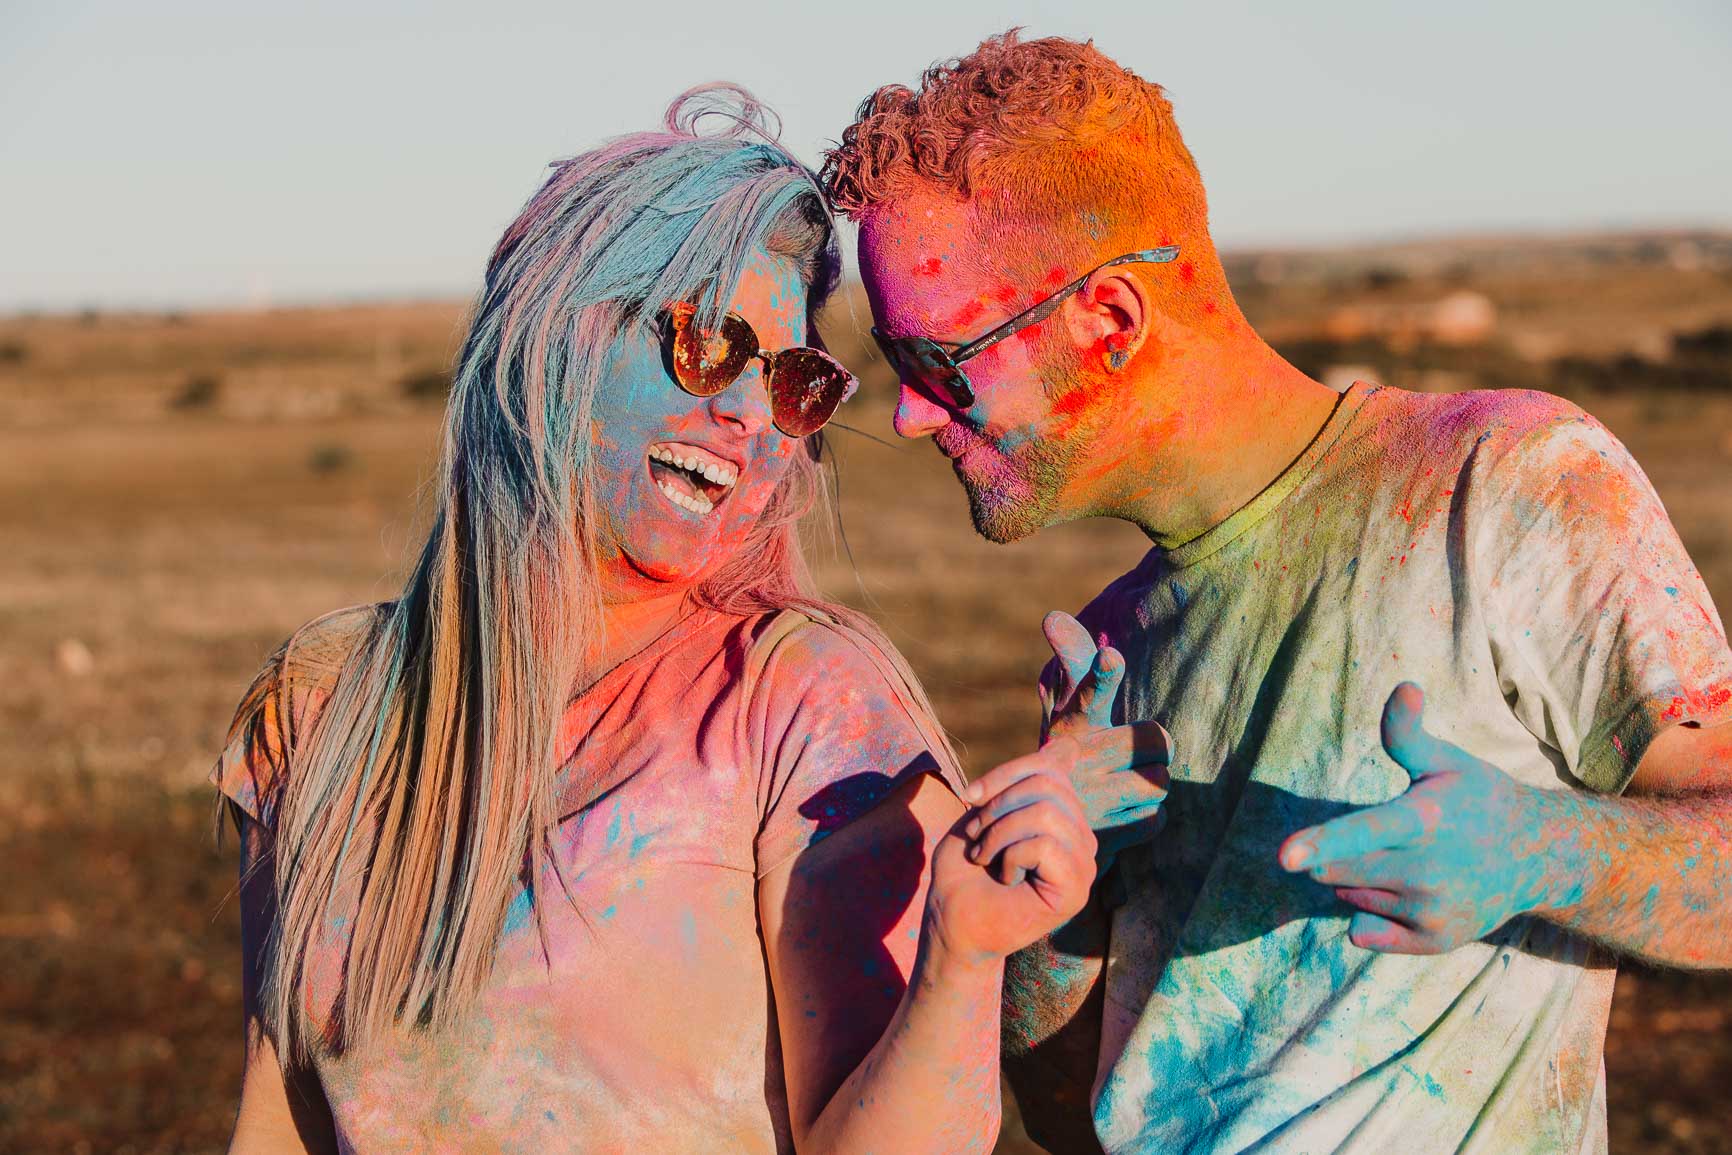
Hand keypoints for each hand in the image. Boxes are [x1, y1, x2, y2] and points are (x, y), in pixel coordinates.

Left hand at [924, 755, 1098, 964]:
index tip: (969, 797)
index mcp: (1062, 816)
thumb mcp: (984, 813)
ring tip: (986, 858)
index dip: (1004, 774)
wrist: (952, 925)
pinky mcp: (1077, 889)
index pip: (1050, 767)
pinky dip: (1011, 855)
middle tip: (977, 840)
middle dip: (997, 806)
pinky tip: (1005, 877)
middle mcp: (1080, 837)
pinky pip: (1046, 844)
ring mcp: (1084, 864)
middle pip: (1048, 785)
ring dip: (1000, 833)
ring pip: (1047, 813)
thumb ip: (1020, 782)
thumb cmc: (963, 873)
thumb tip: (1067, 746)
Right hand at [1039, 611, 1170, 857]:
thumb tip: (1053, 617)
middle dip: (1153, 747)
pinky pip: (1154, 820)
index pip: (1089, 692)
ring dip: (1149, 787)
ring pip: (1160, 782)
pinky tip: (1121, 817)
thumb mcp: (1067, 709)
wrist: (1037, 830)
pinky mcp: (1102, 839)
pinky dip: (1143, 819)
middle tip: (1133, 753)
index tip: (1112, 657)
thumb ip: (1075, 663)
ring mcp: (1088, 801)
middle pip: (1156, 738)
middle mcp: (1075, 760)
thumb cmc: (1066, 755)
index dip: (1102, 675)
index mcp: (1069, 724)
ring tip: (1122, 788)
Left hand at [1278, 682, 1552, 953]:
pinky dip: (1372, 910)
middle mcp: (1428, 871)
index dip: (1322, 841)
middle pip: (1332, 868)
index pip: (1365, 830)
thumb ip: (1407, 733)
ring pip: (1346, 894)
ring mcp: (1431, 911)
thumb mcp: (1446, 761)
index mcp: (1425, 819)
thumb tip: (1403, 687)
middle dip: (1336, 851)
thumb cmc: (1478, 798)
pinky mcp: (1433, 941)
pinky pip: (1363, 931)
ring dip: (1358, 877)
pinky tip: (1411, 891)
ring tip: (1408, 859)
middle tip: (1384, 834)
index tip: (1284, 856)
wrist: (1537, 856)